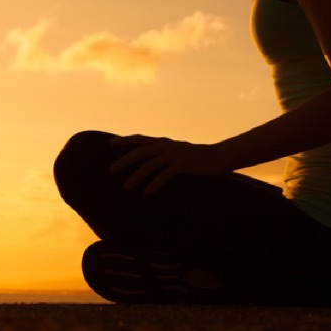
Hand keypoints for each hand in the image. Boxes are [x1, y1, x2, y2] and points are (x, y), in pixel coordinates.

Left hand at [110, 135, 226, 193]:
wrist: (219, 156)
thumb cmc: (198, 156)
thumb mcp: (179, 151)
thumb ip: (165, 153)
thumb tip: (152, 159)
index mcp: (164, 142)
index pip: (141, 139)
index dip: (125, 140)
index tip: (110, 142)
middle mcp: (167, 146)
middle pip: (141, 151)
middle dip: (124, 160)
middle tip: (111, 169)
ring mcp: (175, 155)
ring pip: (150, 164)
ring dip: (136, 176)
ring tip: (126, 186)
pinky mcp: (183, 165)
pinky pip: (165, 175)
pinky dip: (155, 183)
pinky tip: (147, 192)